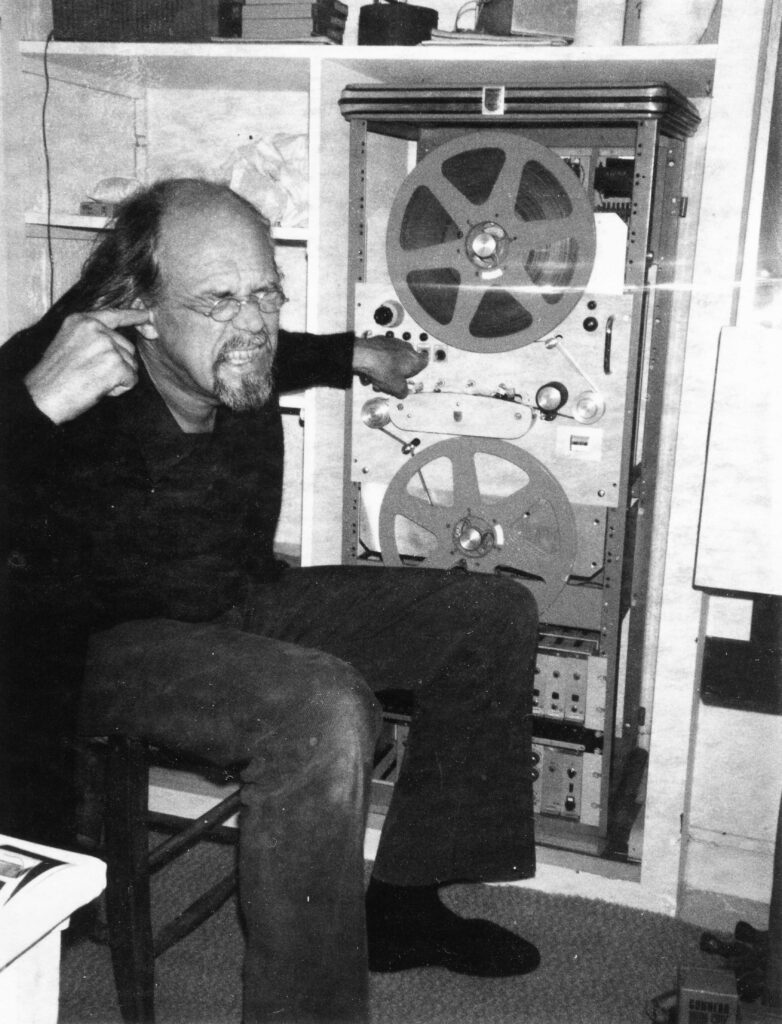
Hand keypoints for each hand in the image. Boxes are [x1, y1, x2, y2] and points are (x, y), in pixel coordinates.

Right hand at [24, 308, 149, 424]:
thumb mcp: (69, 345)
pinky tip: (98, 389)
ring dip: (118, 377)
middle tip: (89, 375)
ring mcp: (107, 345)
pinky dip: (119, 389)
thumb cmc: (53, 378)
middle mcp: (95, 328)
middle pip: (127, 347)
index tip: (148, 315)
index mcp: (81, 320)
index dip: (133, 315)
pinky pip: (131, 380)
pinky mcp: (116, 364)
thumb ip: (93, 338)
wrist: (43, 396)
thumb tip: (119, 345)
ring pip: (131, 364)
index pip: (114, 314)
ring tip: (91, 381)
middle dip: (116, 365)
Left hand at [352, 334, 427, 398]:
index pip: (424, 363)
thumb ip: (403, 392)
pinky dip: (379, 361)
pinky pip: (383, 354)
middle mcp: (406, 348)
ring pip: (394, 358)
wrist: (364, 355)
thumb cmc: (381, 368)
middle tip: (392, 381)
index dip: (417, 372)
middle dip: (398, 372)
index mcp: (415, 359)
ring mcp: (394, 343)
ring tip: (378, 378)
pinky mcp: (382, 341)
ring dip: (387, 368)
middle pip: (406, 362)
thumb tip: (402, 392)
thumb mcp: (397, 389)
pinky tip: (372, 370)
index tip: (411, 376)